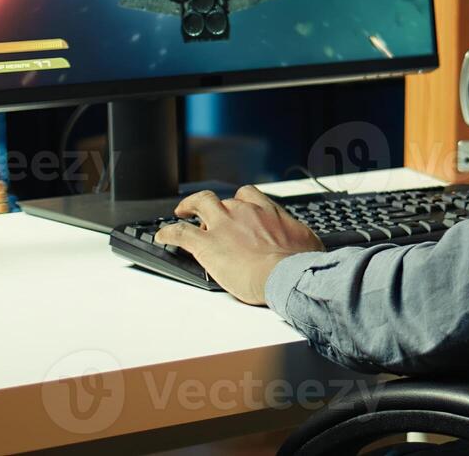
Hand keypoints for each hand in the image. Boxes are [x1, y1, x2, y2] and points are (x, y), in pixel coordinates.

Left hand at [156, 186, 324, 304]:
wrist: (286, 274)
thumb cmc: (300, 262)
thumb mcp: (307, 242)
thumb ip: (298, 238)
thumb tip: (306, 246)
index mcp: (267, 211)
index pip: (247, 195)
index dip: (238, 200)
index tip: (235, 207)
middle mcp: (243, 212)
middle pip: (222, 200)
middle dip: (213, 206)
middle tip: (204, 210)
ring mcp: (223, 225)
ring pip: (198, 204)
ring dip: (187, 207)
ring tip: (180, 212)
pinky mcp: (206, 244)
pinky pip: (179, 232)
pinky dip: (168, 232)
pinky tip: (162, 236)